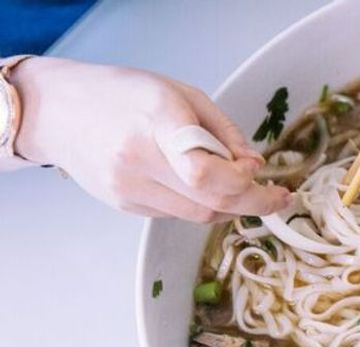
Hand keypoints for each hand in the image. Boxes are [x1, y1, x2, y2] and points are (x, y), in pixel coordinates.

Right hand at [11, 57, 289, 222]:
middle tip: (278, 197)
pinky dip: (199, 204)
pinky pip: (177, 214)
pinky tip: (201, 187)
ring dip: (230, 206)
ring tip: (244, 189)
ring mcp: (128, 188)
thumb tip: (255, 166)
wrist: (57, 111)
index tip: (261, 175)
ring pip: (198, 215)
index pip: (204, 172)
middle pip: (209, 202)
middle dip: (252, 203)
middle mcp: (138, 161)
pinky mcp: (124, 205)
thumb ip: (223, 132)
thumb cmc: (123, 94)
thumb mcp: (182, 94)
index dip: (242, 182)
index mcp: (156, 123)